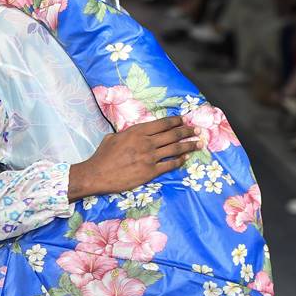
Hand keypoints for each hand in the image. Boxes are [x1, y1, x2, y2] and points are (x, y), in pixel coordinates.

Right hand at [68, 116, 203, 200]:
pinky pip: (169, 165)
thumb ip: (127, 134)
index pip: (162, 123)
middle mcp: (146, 142)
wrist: (97, 175)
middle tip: (197, 130)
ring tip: (199, 143)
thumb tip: (132, 134)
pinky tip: (186, 159)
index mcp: (137, 131)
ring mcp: (149, 157)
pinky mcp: (150, 172)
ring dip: (189, 145)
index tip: (183, 121)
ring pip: (175, 149)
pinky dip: (179, 161)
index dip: (176, 121)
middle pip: (173, 134)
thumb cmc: (102, 156)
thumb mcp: (113, 137)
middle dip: (187, 132)